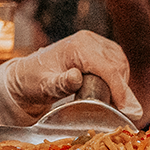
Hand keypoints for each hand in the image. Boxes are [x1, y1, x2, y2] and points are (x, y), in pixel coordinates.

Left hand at [0, 30, 141, 118]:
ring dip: (121, 82)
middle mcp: (88, 40)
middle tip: (118, 109)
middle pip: (117, 64)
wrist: (27, 75)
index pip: (107, 67)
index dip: (119, 89)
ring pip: (120, 62)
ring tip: (114, 101)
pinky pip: (116, 61)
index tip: (123, 108)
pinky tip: (112, 90)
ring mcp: (94, 42)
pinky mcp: (97, 48)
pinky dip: (118, 76)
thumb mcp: (44, 86)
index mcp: (77, 46)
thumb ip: (60, 83)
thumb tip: (76, 77)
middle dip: (121, 88)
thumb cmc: (33, 81)